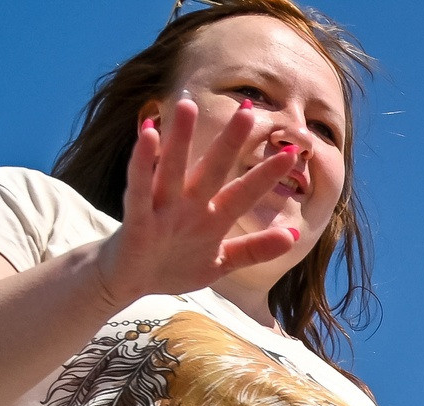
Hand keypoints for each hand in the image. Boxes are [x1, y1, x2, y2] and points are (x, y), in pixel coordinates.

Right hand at [97, 94, 307, 309]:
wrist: (130, 281)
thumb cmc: (175, 265)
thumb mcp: (220, 262)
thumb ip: (254, 250)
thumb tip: (292, 236)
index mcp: (211, 217)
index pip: (243, 192)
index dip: (266, 175)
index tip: (293, 153)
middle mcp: (188, 206)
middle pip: (212, 170)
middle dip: (229, 143)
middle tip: (248, 110)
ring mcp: (162, 209)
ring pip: (173, 169)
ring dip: (179, 139)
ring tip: (187, 106)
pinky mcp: (137, 219)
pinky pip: (138, 188)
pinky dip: (142, 164)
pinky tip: (148, 135)